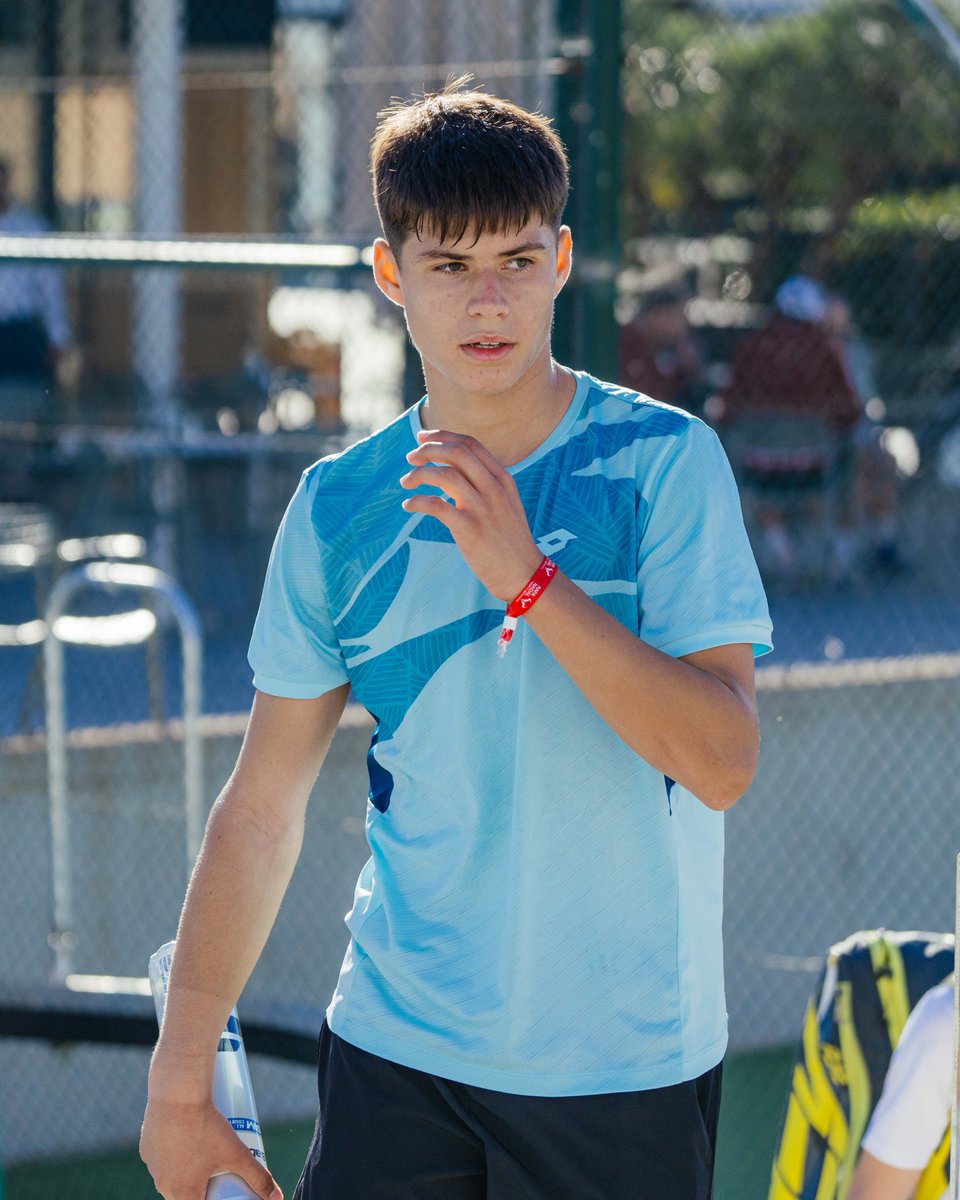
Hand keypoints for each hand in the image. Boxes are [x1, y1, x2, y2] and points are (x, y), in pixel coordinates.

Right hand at [140, 1091, 281, 1199]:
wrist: (178, 1094)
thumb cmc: (207, 1126)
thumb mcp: (236, 1153)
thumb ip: (258, 1176)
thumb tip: (278, 1198)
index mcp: (182, 1193)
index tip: (221, 1192)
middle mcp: (163, 1184)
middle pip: (183, 1196)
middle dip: (199, 1190)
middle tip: (216, 1174)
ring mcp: (152, 1167)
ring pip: (169, 1178)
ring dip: (183, 1173)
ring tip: (202, 1156)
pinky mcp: (146, 1149)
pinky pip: (158, 1160)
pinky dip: (169, 1156)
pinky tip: (181, 1144)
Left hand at [400, 429, 541, 600]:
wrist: (523, 573)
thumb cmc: (508, 539)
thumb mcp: (504, 503)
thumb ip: (483, 484)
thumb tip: (451, 469)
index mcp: (502, 478)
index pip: (471, 444)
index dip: (443, 436)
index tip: (423, 437)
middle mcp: (494, 488)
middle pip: (456, 453)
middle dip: (428, 449)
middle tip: (410, 457)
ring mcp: (482, 507)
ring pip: (444, 475)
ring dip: (419, 474)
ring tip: (406, 481)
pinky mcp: (470, 529)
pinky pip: (436, 505)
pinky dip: (417, 501)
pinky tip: (409, 505)